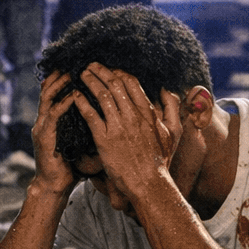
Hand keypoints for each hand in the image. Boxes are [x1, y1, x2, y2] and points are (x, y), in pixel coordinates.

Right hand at [31, 70, 83, 196]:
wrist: (55, 186)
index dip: (66, 78)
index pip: (58, 92)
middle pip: (50, 89)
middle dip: (61, 75)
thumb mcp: (83, 144)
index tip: (81, 68)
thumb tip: (116, 121)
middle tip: (76, 64)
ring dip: (60, 84)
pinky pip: (53, 115)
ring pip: (48, 97)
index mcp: (54, 120)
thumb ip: (94, 130)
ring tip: (72, 73)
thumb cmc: (72, 167)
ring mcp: (43, 127)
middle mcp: (46, 120)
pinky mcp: (44, 137)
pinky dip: (63, 104)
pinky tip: (74, 96)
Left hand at [70, 64, 178, 200]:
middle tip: (90, 65)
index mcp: (148, 114)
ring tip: (80, 74)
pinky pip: (91, 115)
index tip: (110, 69)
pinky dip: (82, 102)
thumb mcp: (173, 133)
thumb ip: (172, 109)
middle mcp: (133, 117)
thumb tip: (166, 90)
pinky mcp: (105, 140)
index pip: (132, 84)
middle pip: (115, 85)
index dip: (118, 73)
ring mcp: (118, 127)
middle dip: (101, 71)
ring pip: (102, 96)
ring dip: (90, 82)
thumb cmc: (160, 160)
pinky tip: (75, 95)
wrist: (149, 183)